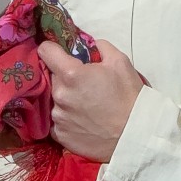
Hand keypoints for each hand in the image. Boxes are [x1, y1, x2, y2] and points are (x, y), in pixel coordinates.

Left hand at [38, 39, 144, 161]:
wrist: (135, 135)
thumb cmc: (129, 97)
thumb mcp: (121, 62)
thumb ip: (100, 47)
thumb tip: (91, 45)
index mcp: (71, 74)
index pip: (45, 51)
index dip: (53, 49)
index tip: (60, 54)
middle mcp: (59, 95)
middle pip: (52, 77)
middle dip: (65, 78)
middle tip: (85, 85)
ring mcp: (58, 117)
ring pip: (55, 100)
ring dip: (66, 100)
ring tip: (87, 107)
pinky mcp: (60, 135)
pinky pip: (58, 121)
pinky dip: (68, 119)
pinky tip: (84, 122)